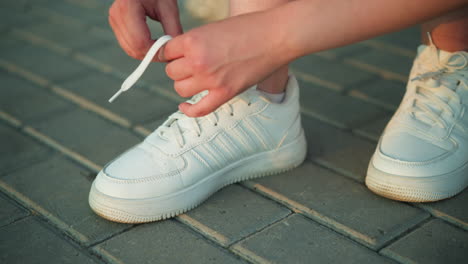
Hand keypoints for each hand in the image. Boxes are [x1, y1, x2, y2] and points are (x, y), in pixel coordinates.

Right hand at [108, 0, 181, 59]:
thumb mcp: (168, 7)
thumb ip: (173, 29)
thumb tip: (175, 51)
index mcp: (128, 7)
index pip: (140, 42)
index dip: (155, 52)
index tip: (169, 52)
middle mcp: (116, 14)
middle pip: (133, 48)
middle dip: (151, 55)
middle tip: (167, 53)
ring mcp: (113, 19)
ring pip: (129, 49)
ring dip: (146, 53)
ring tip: (161, 48)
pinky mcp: (115, 23)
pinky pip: (127, 44)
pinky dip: (141, 49)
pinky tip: (153, 44)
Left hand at [163, 11, 291, 116]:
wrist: (275, 36)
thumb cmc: (248, 28)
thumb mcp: (213, 28)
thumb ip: (195, 42)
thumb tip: (180, 56)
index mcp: (192, 41)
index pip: (165, 52)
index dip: (170, 53)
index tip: (176, 55)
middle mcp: (198, 61)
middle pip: (171, 72)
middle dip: (179, 68)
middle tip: (191, 65)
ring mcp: (211, 80)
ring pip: (180, 89)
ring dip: (185, 84)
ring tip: (195, 79)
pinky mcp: (225, 93)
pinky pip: (199, 109)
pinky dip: (188, 111)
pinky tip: (183, 107)